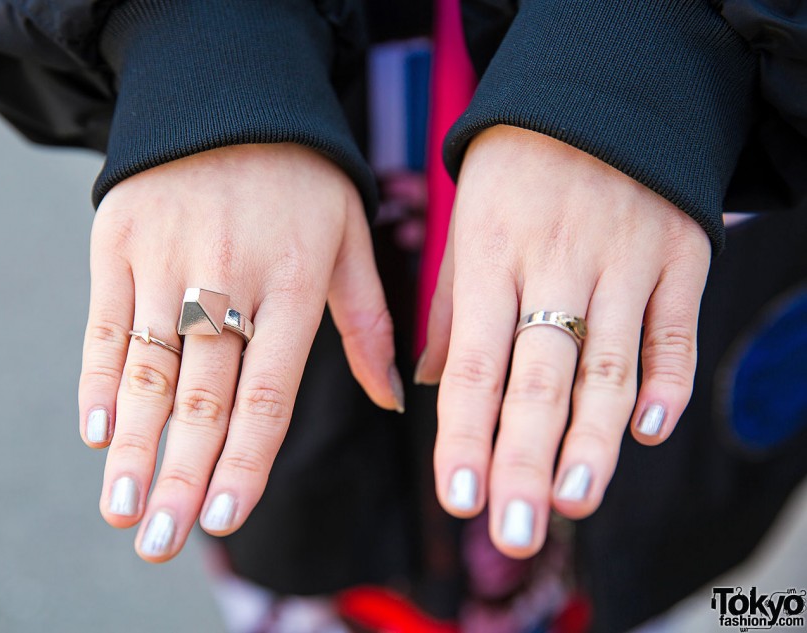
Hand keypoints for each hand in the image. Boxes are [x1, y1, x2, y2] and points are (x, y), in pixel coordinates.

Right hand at [77, 144, 399, 560]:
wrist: (231, 94)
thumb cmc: (303, 180)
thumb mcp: (351, 238)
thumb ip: (368, 324)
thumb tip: (395, 402)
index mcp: (296, 283)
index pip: (269, 394)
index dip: (244, 461)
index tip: (222, 519)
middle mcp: (230, 278)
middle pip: (201, 396)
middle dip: (179, 476)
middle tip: (157, 542)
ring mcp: (169, 259)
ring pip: (147, 370)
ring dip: (131, 446)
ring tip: (120, 509)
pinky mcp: (119, 240)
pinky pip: (105, 323)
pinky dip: (98, 380)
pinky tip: (95, 434)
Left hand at [416, 126, 710, 556]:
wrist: (591, 99)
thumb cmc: (512, 175)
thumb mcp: (465, 227)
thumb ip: (452, 310)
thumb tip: (436, 390)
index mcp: (492, 259)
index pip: (476, 364)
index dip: (466, 434)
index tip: (457, 498)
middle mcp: (556, 266)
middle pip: (539, 378)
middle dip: (523, 457)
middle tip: (512, 530)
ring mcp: (622, 261)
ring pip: (609, 364)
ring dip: (593, 437)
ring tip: (573, 499)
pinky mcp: (679, 257)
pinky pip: (674, 328)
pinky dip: (667, 380)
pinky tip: (650, 432)